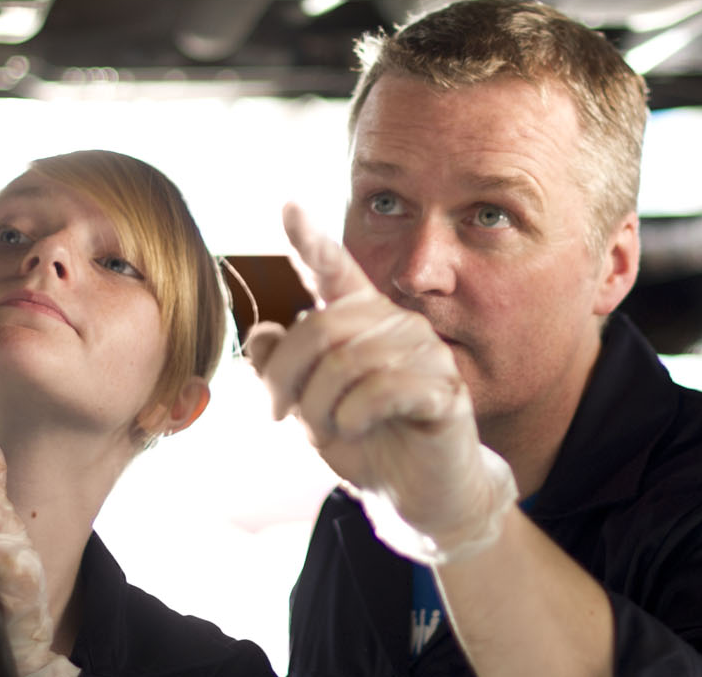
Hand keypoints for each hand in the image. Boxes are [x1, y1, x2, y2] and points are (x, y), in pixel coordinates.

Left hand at [245, 204, 516, 563]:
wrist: (416, 496)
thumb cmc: (365, 443)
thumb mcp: (308, 409)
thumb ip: (281, 371)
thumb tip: (258, 334)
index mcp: (362, 321)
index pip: (335, 271)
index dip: (310, 240)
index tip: (287, 206)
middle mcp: (395, 324)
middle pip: (319, 328)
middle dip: (287, 381)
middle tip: (283, 417)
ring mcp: (425, 352)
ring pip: (345, 363)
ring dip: (319, 409)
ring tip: (330, 430)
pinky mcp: (443, 388)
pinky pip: (379, 389)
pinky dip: (353, 418)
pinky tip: (357, 430)